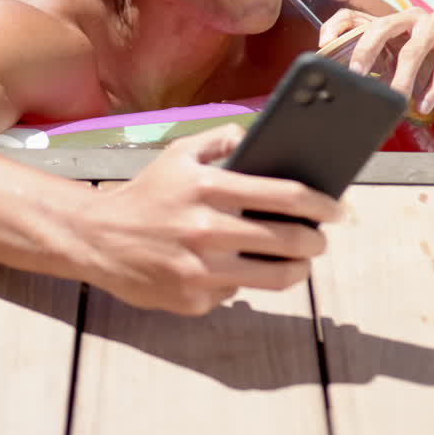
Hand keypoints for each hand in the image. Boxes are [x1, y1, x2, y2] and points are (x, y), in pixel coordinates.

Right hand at [81, 124, 340, 315]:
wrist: (97, 239)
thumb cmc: (146, 194)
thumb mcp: (178, 154)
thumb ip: (221, 140)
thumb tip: (260, 135)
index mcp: (208, 188)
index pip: (285, 195)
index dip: (321, 204)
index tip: (337, 208)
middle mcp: (206, 229)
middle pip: (288, 240)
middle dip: (316, 240)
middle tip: (320, 238)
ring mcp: (200, 270)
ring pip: (273, 276)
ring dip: (297, 269)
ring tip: (300, 261)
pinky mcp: (193, 300)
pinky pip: (235, 292)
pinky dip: (241, 281)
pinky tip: (233, 269)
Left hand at [319, 6, 433, 113]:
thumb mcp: (400, 77)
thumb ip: (377, 78)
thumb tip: (345, 96)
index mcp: (392, 25)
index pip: (355, 17)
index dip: (335, 28)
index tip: (323, 48)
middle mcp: (412, 17)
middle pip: (380, 26)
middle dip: (365, 52)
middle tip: (356, 77)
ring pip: (414, 47)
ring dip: (404, 78)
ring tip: (398, 101)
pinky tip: (426, 103)